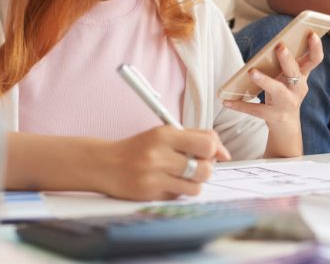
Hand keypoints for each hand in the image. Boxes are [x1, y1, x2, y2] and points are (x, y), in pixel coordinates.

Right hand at [100, 126, 229, 200]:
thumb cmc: (141, 147)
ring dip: (193, 183)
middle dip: (206, 169)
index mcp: (165, 135)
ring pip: (196, 187)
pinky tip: (165, 182)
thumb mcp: (166, 133)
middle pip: (205, 169)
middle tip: (196, 166)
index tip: (212, 154)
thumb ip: (197, 137)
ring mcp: (153, 178)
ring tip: (181, 175)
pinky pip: (179, 196)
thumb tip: (224, 153)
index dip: (215, 151)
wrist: (105, 164)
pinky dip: (177, 190)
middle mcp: (158, 156)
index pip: (207, 144)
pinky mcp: (149, 195)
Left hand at [224, 33, 323, 156]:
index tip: (311, 34)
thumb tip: (275, 44)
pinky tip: (227, 102)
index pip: (314, 60)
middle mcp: (298, 89)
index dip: (316, 47)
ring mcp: (286, 103)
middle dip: (288, 60)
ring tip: (252, 72)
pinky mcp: (273, 116)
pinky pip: (256, 109)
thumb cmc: (286, 93)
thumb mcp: (290, 78)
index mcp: (302, 76)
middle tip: (280, 47)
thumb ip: (287, 62)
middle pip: (294, 72)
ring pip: (278, 90)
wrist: (286, 124)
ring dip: (265, 81)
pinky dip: (240, 105)